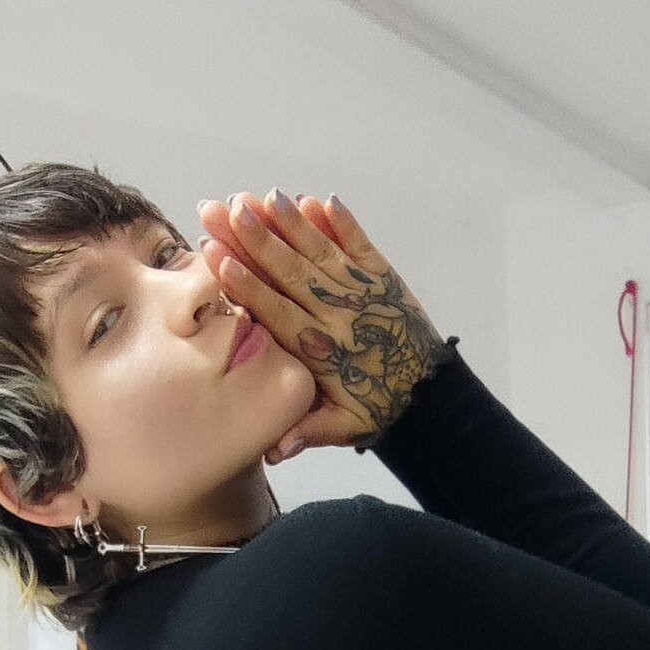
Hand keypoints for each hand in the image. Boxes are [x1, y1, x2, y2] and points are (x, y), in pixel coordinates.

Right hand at [196, 191, 446, 461]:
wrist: (433, 398)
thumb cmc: (377, 411)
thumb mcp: (341, 428)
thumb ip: (306, 432)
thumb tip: (273, 453)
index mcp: (320, 351)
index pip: (276, 311)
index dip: (244, 283)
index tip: (216, 255)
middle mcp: (338, 316)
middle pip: (290, 272)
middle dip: (255, 239)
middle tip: (226, 208)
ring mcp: (363, 293)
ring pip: (321, 253)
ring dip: (291, 223)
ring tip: (262, 197)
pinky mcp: (385, 280)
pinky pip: (361, 246)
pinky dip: (341, 223)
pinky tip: (319, 200)